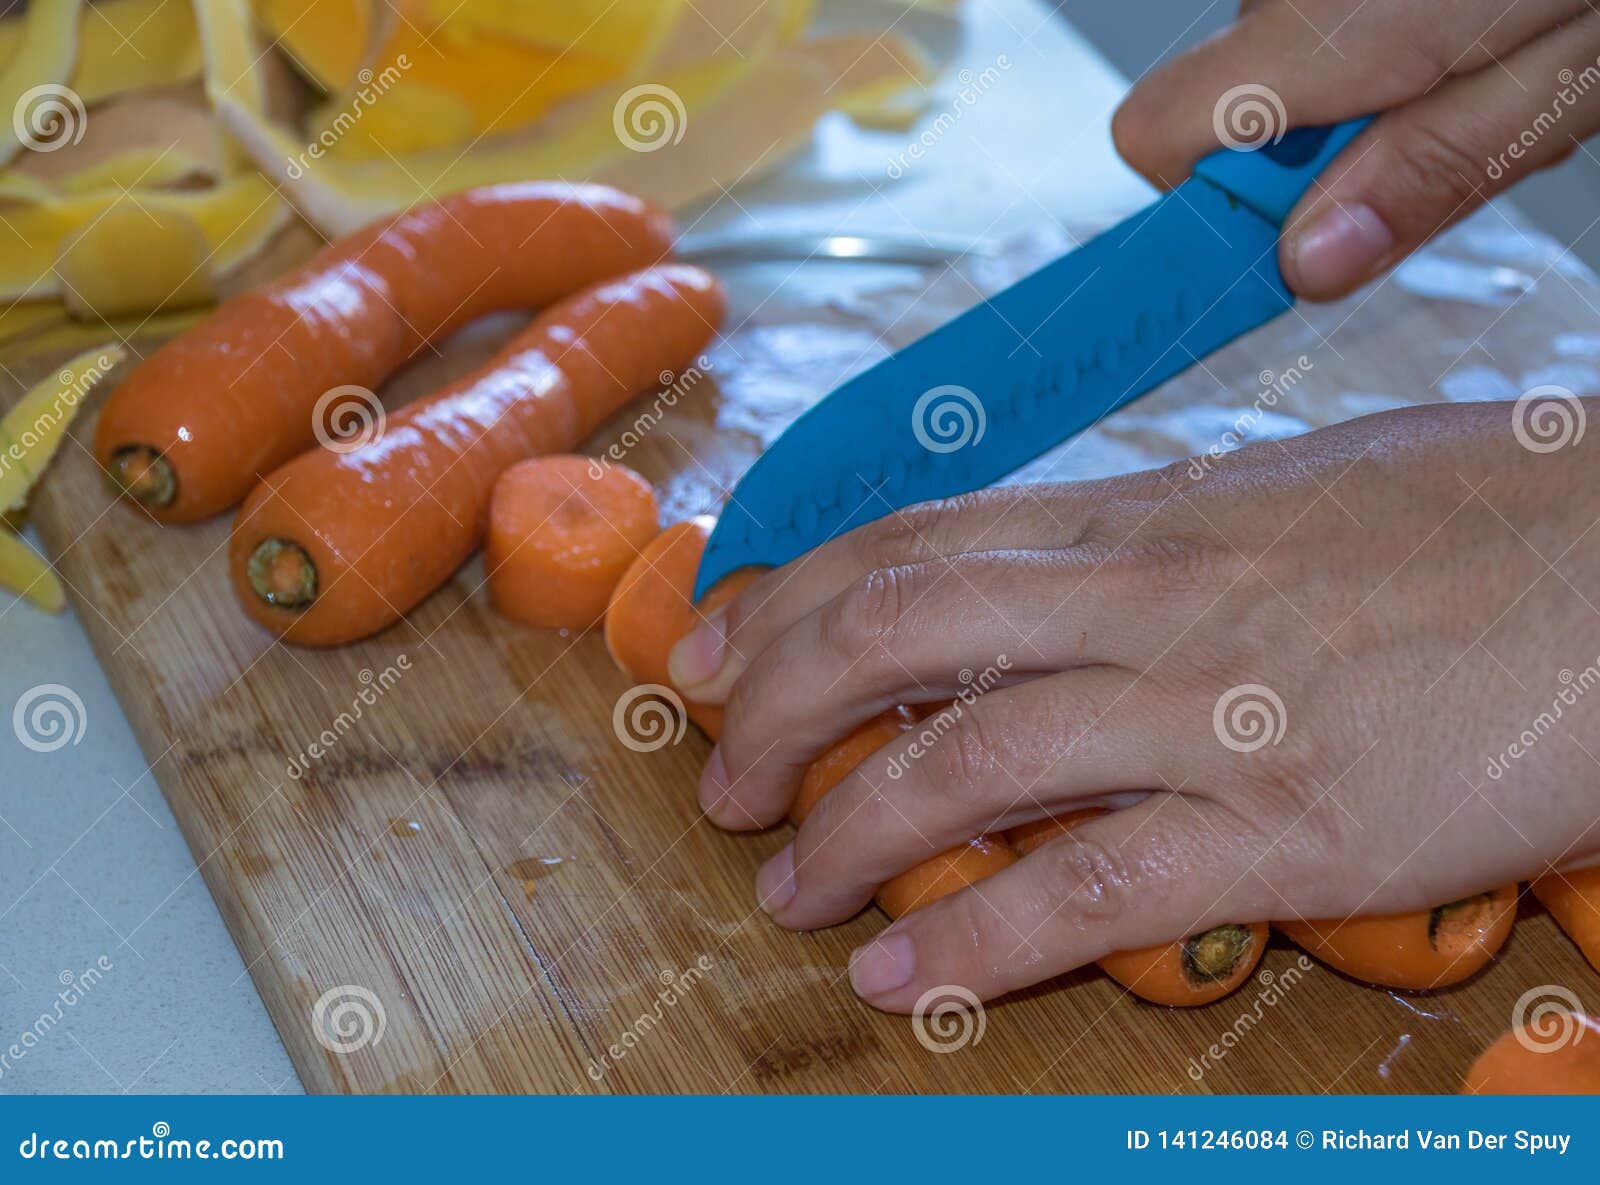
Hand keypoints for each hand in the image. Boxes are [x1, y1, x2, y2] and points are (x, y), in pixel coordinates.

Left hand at [668, 399, 1599, 1010]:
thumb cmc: (1487, 518)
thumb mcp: (1295, 487)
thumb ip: (1164, 528)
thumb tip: (1063, 560)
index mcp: (1152, 510)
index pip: (913, 540)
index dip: (787, 596)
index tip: (713, 648)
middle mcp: (1154, 595)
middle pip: (894, 632)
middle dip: (777, 707)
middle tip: (724, 779)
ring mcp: (1215, 707)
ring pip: (963, 760)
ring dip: (847, 834)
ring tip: (788, 887)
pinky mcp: (1291, 825)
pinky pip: (1090, 886)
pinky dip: (976, 942)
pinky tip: (902, 980)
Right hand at [1111, 0, 1599, 299]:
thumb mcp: (1564, 79)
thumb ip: (1430, 174)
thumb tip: (1310, 264)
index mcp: (1326, 27)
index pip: (1159, 137)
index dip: (1209, 213)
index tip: (1276, 258)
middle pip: (1229, 114)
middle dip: (1317, 166)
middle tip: (1442, 151)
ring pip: (1288, 72)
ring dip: (1370, 107)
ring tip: (1488, 76)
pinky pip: (1331, 26)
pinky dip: (1395, 51)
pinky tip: (1479, 34)